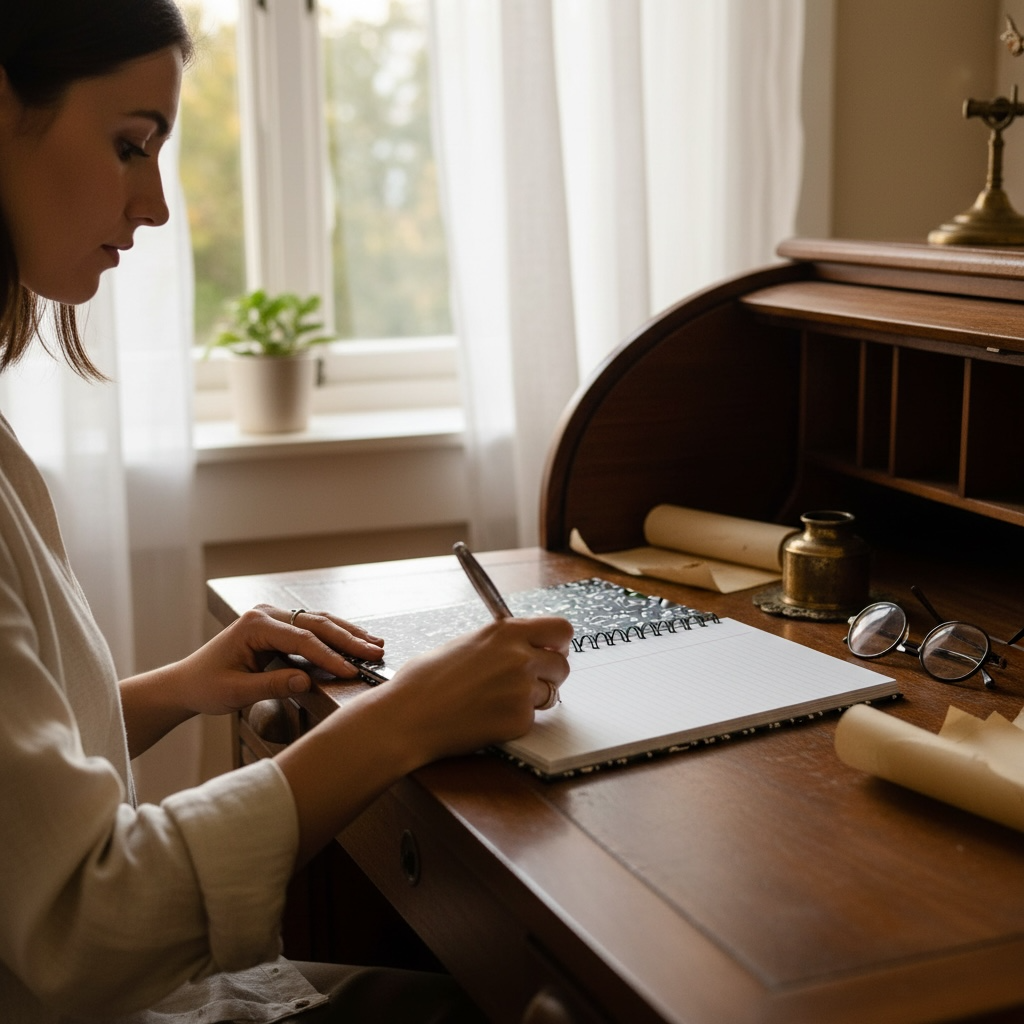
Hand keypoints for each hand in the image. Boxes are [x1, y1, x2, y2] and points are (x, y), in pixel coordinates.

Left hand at [169, 604, 385, 717]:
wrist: (187, 682)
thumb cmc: (206, 687)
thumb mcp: (236, 692)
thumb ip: (272, 685)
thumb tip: (307, 680)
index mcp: (255, 625)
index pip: (302, 639)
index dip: (329, 656)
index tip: (352, 671)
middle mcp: (266, 614)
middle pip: (316, 624)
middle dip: (348, 639)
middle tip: (376, 652)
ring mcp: (274, 617)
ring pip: (319, 621)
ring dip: (348, 633)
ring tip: (375, 644)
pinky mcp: (279, 626)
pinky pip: (313, 628)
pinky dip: (336, 636)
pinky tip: (356, 641)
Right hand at [274, 612, 573, 863]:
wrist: (407, 716)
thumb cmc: (426, 679)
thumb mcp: (467, 643)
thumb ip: (502, 643)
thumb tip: (526, 646)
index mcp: (507, 632)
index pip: (561, 629)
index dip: (558, 643)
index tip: (551, 650)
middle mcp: (521, 657)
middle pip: (562, 666)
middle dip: (548, 675)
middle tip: (523, 682)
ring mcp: (522, 690)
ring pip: (549, 694)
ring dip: (531, 699)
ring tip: (495, 700)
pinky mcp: (519, 721)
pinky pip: (531, 719)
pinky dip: (514, 721)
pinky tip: (486, 718)